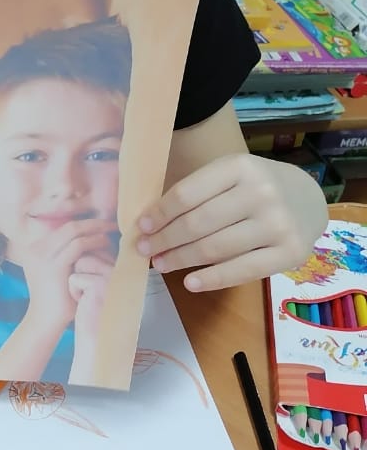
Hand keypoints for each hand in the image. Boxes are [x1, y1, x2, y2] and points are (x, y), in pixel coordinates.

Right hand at [18, 217, 118, 324]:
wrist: (45, 321)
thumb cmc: (57, 298)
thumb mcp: (56, 270)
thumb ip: (64, 253)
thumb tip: (87, 237)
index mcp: (34, 246)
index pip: (62, 226)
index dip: (84, 222)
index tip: (101, 223)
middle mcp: (35, 247)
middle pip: (68, 225)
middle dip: (92, 222)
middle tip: (111, 223)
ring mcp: (42, 255)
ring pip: (73, 231)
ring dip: (95, 230)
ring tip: (110, 233)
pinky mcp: (54, 265)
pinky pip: (78, 245)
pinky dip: (94, 242)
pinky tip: (105, 245)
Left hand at [68, 248, 115, 380]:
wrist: (97, 342)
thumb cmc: (94, 314)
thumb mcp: (100, 286)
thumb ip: (99, 265)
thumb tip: (84, 241)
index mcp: (125, 268)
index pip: (99, 249)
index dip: (88, 266)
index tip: (93, 287)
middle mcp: (122, 270)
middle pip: (88, 253)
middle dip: (81, 273)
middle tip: (90, 296)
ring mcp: (112, 275)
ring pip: (80, 262)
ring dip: (76, 281)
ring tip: (88, 300)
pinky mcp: (99, 284)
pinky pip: (74, 276)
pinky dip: (74, 291)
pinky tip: (85, 306)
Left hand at [137, 153, 326, 291]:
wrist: (308, 199)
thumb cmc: (255, 187)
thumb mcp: (229, 175)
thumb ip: (197, 193)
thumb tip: (150, 224)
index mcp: (239, 167)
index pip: (187, 194)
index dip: (160, 213)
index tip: (141, 227)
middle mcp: (261, 193)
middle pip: (198, 223)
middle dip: (165, 239)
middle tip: (145, 250)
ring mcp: (278, 224)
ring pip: (215, 248)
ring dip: (181, 259)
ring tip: (161, 264)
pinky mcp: (290, 253)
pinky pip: (242, 271)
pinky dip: (211, 279)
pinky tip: (190, 282)